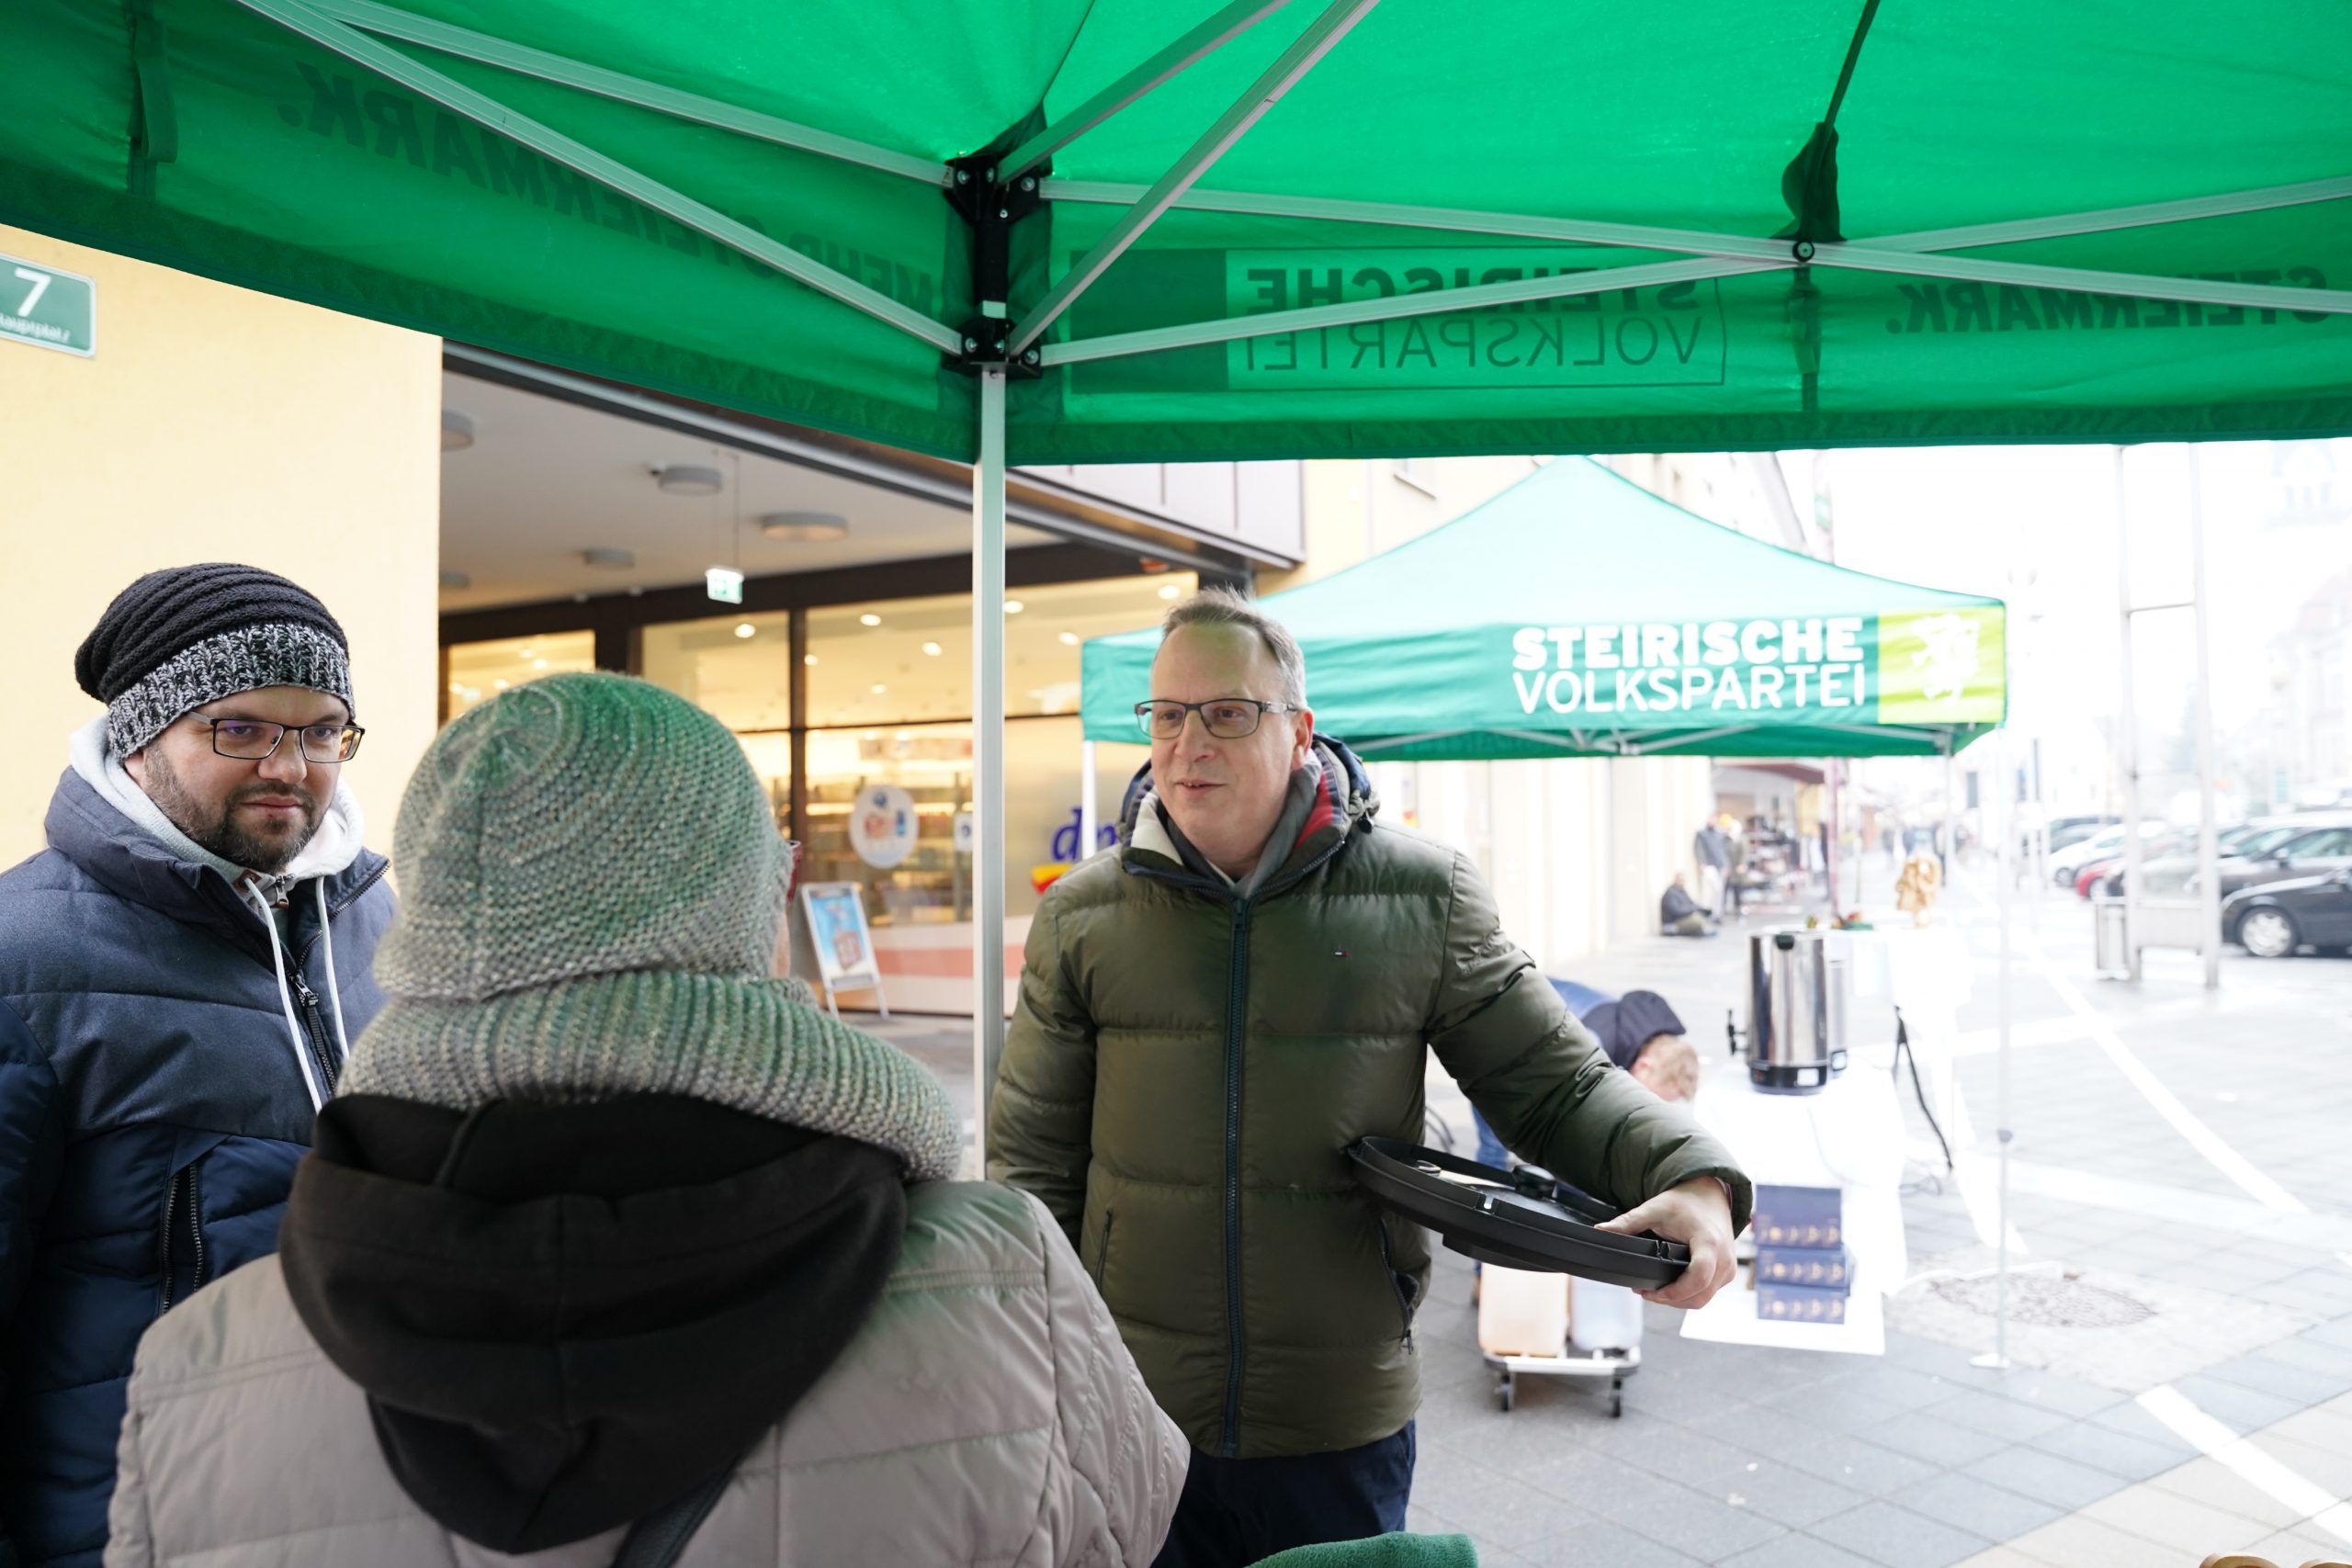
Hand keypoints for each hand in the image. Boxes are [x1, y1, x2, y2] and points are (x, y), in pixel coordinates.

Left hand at [1596, 1177, 1737, 1308]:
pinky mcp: (1726, 1274)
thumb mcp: (1654, 1208)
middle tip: (1644, 1292)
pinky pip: (1707, 1293)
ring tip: (1653, 1291)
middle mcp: (1724, 1259)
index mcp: (1708, 1242)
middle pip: (1700, 1296)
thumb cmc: (1685, 1202)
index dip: (1675, 1292)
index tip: (1651, 1292)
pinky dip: (1688, 1295)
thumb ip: (1628, 1222)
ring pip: (1703, 1299)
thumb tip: (1601, 1231)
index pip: (1698, 1277)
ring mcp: (1728, 1269)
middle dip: (1670, 1299)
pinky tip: (1670, 1287)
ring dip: (1678, 1300)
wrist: (1709, 1196)